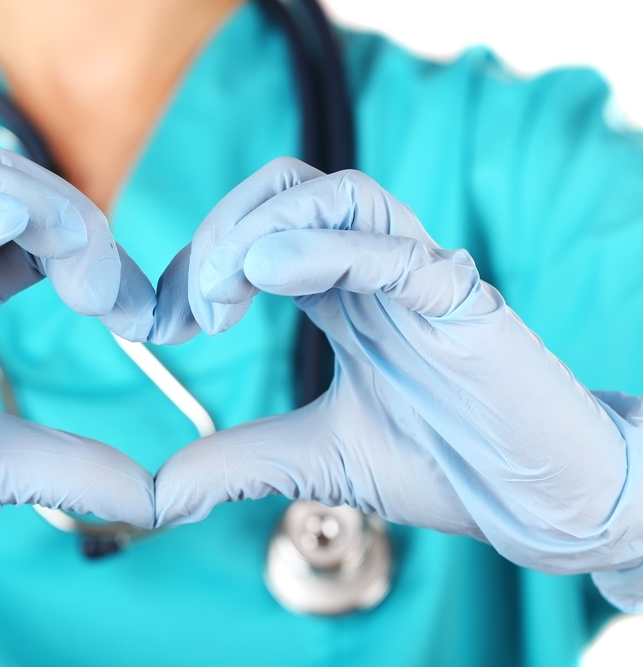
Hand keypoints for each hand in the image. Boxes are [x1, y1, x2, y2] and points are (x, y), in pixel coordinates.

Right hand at [0, 151, 155, 633]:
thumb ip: (74, 470)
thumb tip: (156, 501)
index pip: (37, 237)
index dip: (100, 258)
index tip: (145, 318)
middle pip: (2, 188)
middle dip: (74, 221)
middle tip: (114, 295)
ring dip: (22, 200)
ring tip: (76, 255)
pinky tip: (0, 225)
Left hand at [152, 158, 642, 586]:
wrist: (537, 507)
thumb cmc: (443, 467)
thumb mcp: (314, 460)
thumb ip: (237, 462)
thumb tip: (160, 495)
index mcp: (340, 296)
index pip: (259, 231)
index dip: (200, 260)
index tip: (162, 322)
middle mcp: (374, 271)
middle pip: (287, 190)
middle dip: (219, 232)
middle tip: (188, 309)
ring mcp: (420, 278)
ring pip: (339, 194)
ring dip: (260, 228)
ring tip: (218, 293)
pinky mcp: (461, 303)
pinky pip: (396, 251)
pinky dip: (330, 247)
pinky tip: (271, 270)